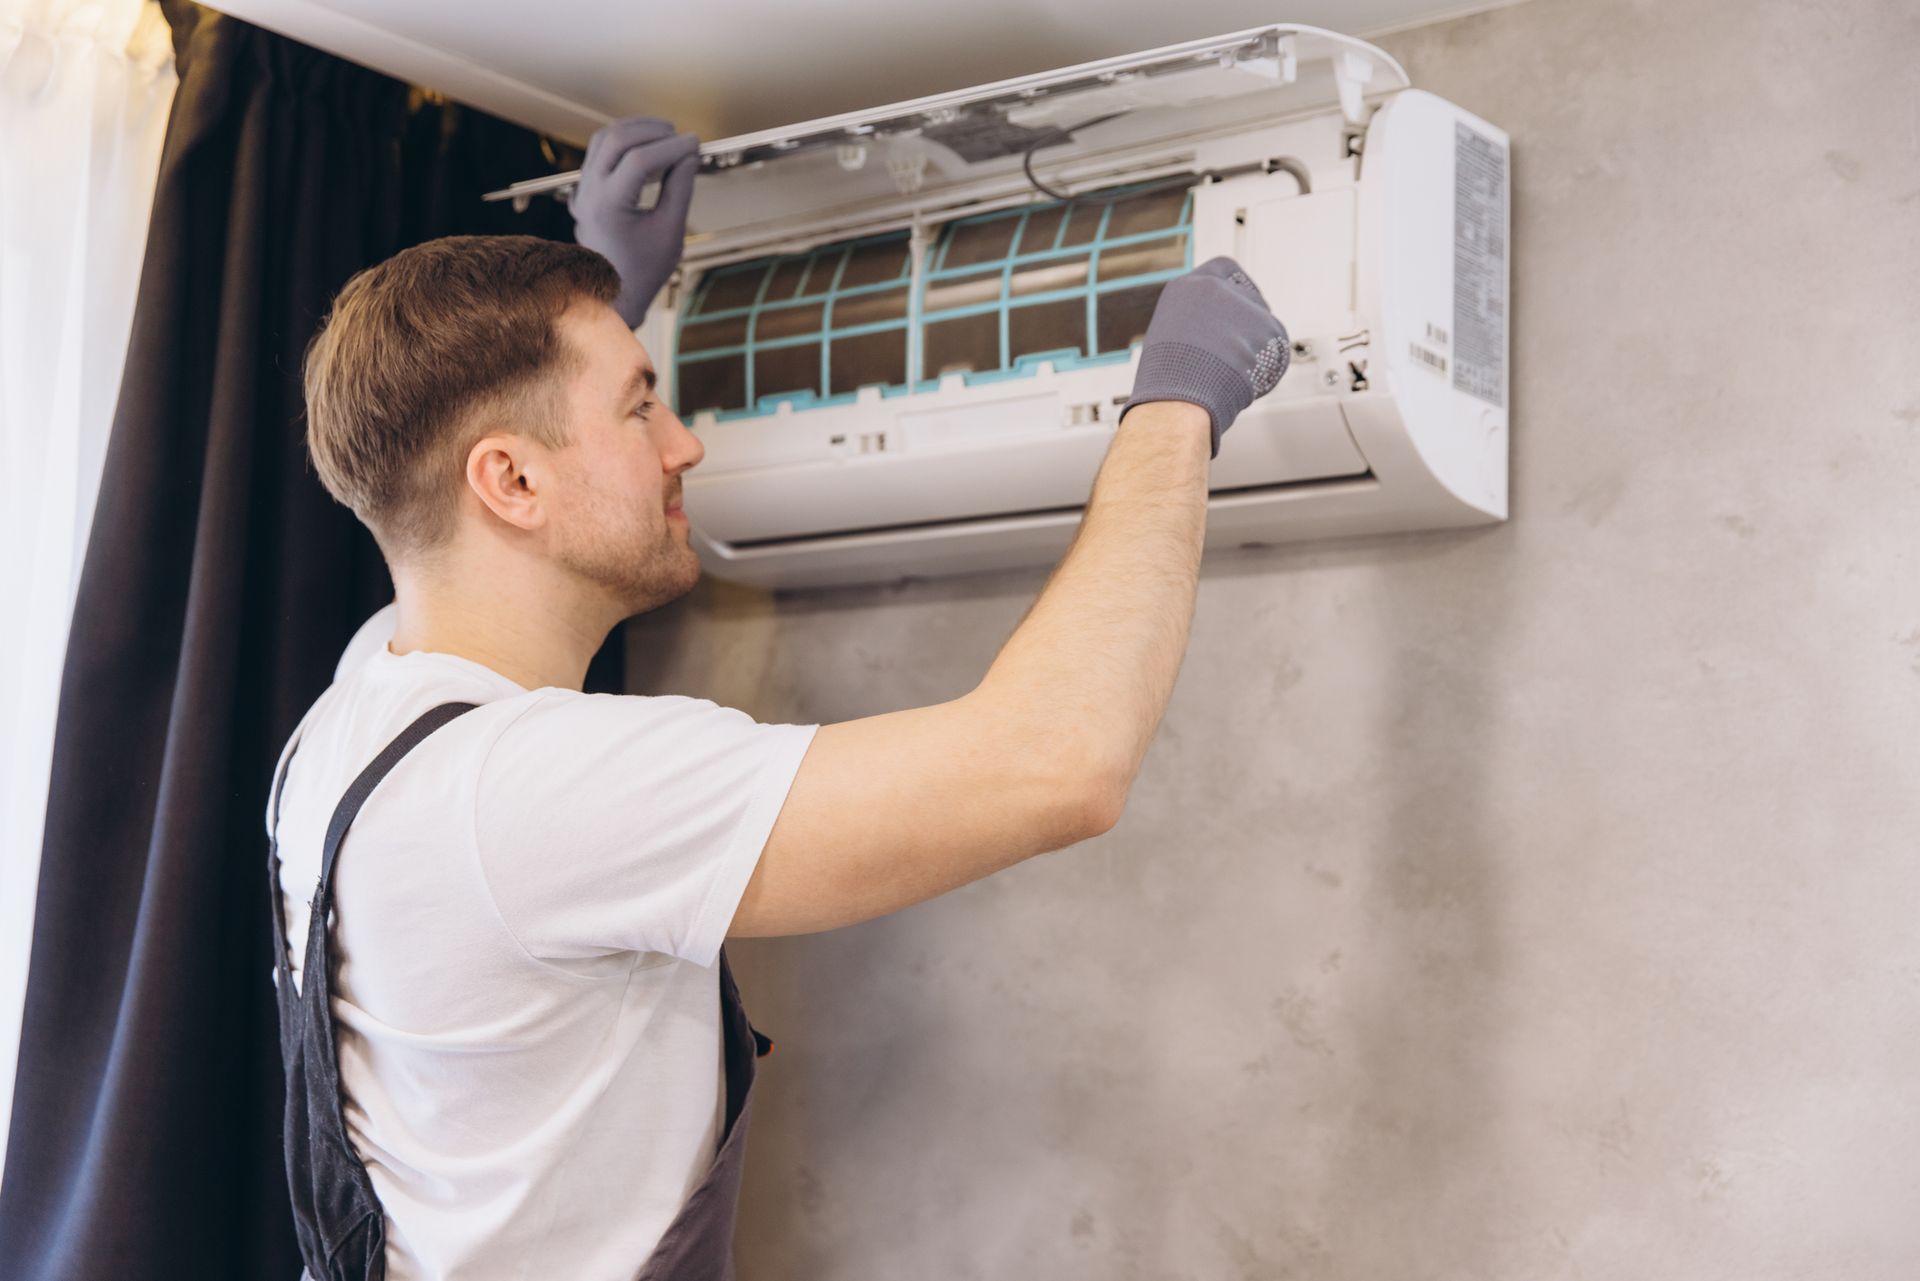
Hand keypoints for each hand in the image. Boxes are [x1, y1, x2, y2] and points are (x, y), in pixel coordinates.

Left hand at [570, 117, 700, 327]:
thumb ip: (680, 188)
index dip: (672, 147)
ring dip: (635, 131)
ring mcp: (583, 189)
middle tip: (679, 136)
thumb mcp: (670, 231)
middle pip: (617, 139)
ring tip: (665, 136)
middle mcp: (589, 193)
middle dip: (651, 131)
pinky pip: (599, 151)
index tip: (695, 143)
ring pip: (604, 139)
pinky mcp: (585, 188)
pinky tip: (647, 147)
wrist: (614, 292)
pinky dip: (624, 142)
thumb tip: (689, 155)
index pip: (641, 159)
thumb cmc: (641, 270)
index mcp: (609, 206)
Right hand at [1119, 257, 1290, 458]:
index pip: (1223, 270)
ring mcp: (1242, 305)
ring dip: (1257, 346)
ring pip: (1263, 322)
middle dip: (1250, 321)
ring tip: (1235, 372)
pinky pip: (1276, 344)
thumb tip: (1212, 337)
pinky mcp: (1266, 325)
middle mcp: (1215, 289)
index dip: (1236, 287)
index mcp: (1186, 289)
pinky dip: (1269, 363)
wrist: (1180, 399)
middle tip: (1245, 348)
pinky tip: (1249, 378)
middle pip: (1248, 296)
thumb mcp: (1170, 340)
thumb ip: (1194, 325)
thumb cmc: (1167, 382)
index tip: (1241, 301)